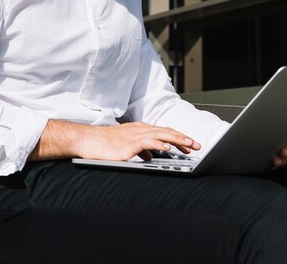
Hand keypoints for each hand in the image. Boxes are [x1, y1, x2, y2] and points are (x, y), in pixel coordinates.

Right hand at [77, 121, 200, 160]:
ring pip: (161, 135)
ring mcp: (135, 135)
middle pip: (167, 131)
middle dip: (183, 138)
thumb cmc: (105, 144)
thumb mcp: (126, 146)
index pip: (164, 132)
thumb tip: (151, 156)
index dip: (179, 138)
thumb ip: (141, 149)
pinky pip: (147, 142)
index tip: (190, 145)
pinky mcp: (129, 143)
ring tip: (189, 145)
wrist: (88, 141)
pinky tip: (168, 149)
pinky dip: (159, 144)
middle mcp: (140, 129)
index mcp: (141, 130)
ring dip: (177, 140)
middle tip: (197, 145)